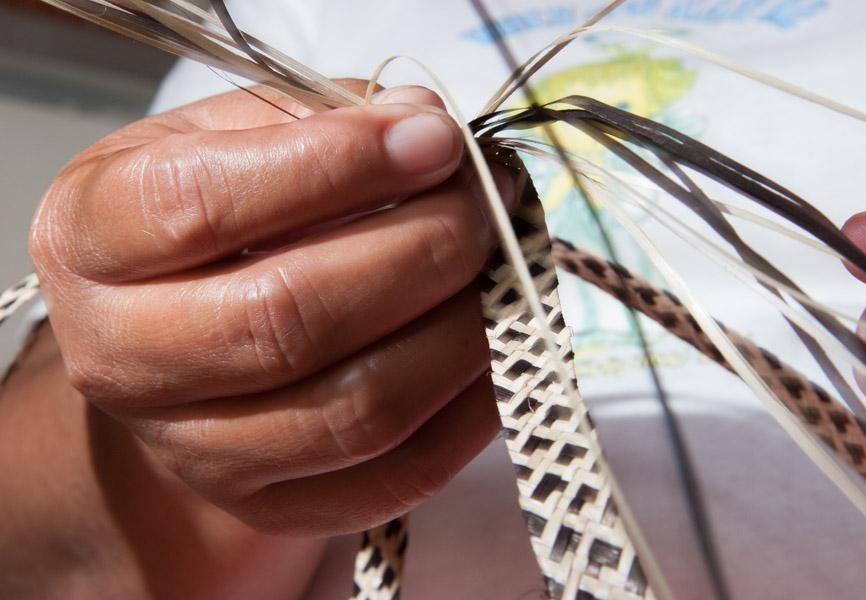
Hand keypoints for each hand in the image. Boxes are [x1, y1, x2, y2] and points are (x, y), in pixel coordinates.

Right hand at [29, 81, 506, 535]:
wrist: (170, 340)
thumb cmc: (205, 220)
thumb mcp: (225, 139)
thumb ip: (317, 121)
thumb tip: (426, 126)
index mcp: (91, 242)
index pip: (203, 205)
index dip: (336, 166)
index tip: (434, 139)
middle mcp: (125, 359)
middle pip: (288, 318)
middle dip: (420, 250)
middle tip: (483, 205)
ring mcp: (198, 451)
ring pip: (356, 409)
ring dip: (459, 332)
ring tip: (502, 270)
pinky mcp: (275, 505)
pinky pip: (399, 473)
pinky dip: (471, 409)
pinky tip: (497, 343)